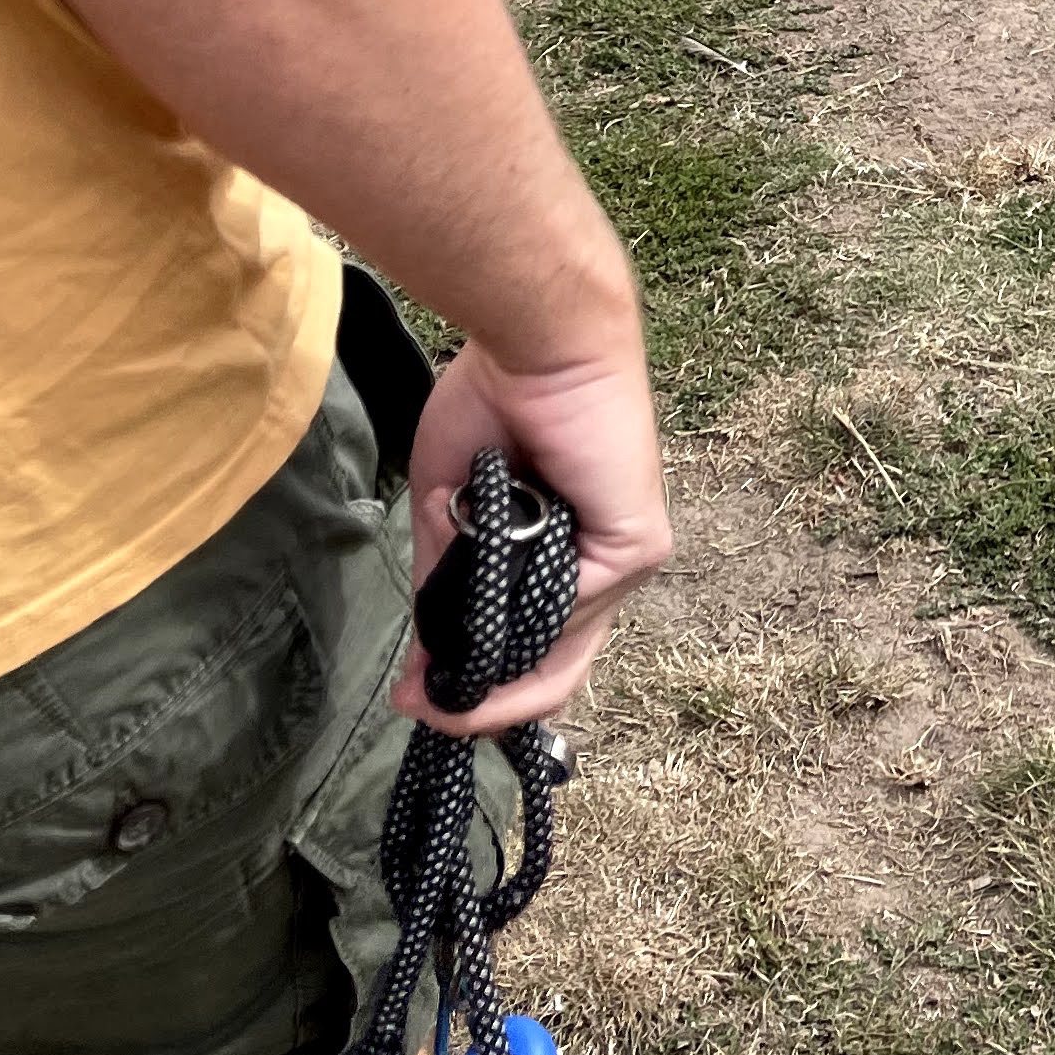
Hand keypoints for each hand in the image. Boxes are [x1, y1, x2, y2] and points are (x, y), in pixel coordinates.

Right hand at [396, 313, 670, 735]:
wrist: (534, 341)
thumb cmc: (495, 401)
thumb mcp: (453, 510)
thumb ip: (451, 587)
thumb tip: (424, 668)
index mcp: (566, 547)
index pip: (539, 640)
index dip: (482, 680)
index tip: (417, 696)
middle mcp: (604, 559)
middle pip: (561, 663)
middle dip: (491, 705)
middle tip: (428, 714)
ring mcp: (627, 556)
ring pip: (570, 652)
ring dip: (501, 690)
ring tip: (441, 703)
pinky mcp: (637, 545)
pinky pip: (579, 616)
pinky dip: (527, 650)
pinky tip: (477, 667)